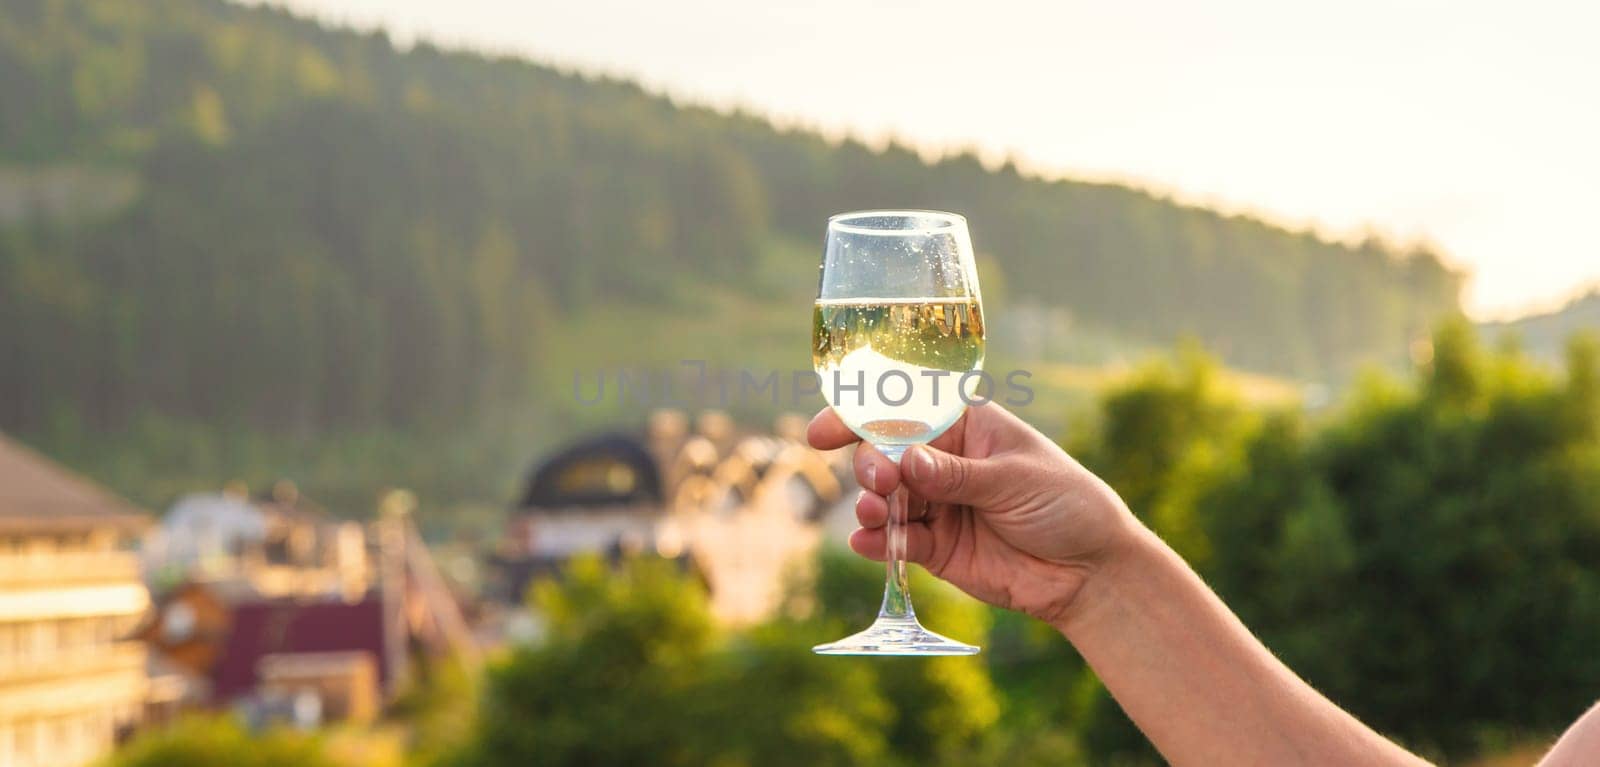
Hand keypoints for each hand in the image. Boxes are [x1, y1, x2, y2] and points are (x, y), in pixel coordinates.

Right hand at [807, 402, 1141, 624]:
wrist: (1090, 570)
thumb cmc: (1066, 504)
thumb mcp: (1015, 480)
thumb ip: (958, 475)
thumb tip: (905, 460)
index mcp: (966, 426)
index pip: (904, 411)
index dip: (861, 417)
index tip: (826, 431)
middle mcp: (942, 461)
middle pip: (883, 454)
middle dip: (870, 465)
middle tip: (880, 481)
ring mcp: (936, 504)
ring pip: (884, 499)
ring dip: (870, 505)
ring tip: (875, 514)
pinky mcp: (934, 547)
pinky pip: (894, 542)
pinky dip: (876, 543)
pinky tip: (868, 544)